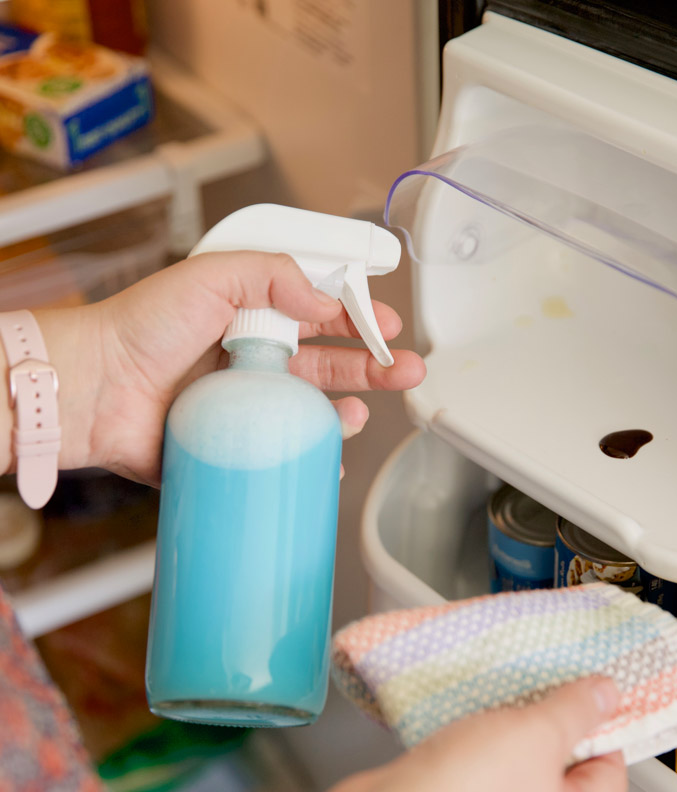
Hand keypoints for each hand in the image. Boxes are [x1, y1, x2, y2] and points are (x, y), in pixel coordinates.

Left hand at [31, 251, 424, 483]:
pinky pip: (283, 452)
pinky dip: (312, 458)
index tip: (386, 326)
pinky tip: (329, 457)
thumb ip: (272, 275)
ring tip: (360, 414)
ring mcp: (246, 404)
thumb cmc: (141, 326)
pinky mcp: (234, 444)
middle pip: (328, 363)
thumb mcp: (211, 274)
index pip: (320, 314)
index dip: (358, 319)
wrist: (95, 387)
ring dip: (346, 411)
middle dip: (373, 367)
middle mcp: (253, 359)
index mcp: (251, 315)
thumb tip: (322, 301)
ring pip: (312, 410)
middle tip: (406, 372)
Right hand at [315, 678, 627, 791]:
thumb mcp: (537, 734)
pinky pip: (466, 778)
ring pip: (507, 774)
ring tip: (493, 702)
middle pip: (556, 774)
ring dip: (500, 736)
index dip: (606, 731)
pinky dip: (464, 750)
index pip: (610, 777)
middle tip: (538, 690)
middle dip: (547, 729)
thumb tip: (607, 694)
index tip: (592, 696)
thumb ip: (575, 710)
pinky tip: (453, 724)